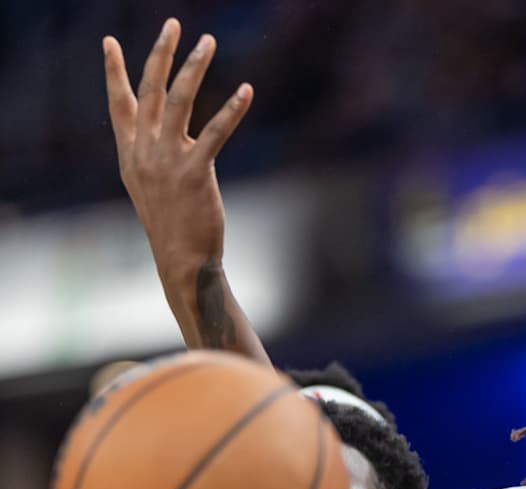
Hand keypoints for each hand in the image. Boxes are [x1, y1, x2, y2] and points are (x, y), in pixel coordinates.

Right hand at [103, 19, 251, 273]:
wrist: (180, 258)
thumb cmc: (170, 223)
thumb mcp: (148, 185)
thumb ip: (148, 155)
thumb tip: (155, 133)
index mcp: (131, 151)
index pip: (119, 102)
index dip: (115, 71)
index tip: (111, 42)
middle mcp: (144, 149)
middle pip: (150, 89)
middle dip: (161, 53)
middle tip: (174, 24)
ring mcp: (167, 159)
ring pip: (179, 100)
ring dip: (194, 67)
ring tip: (208, 41)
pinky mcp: (195, 172)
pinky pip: (215, 132)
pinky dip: (232, 109)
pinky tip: (246, 90)